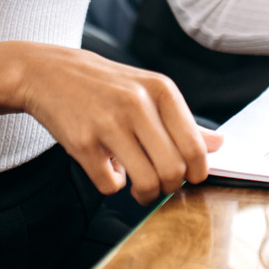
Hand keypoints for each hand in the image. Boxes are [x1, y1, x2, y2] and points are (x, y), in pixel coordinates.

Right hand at [0, 42, 223, 204]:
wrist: (49, 74)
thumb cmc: (106, 86)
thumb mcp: (148, 92)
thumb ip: (184, 122)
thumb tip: (219, 145)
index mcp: (161, 90)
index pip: (194, 146)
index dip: (197, 171)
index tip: (189, 177)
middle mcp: (138, 104)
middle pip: (173, 169)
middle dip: (170, 186)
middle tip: (161, 184)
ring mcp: (109, 124)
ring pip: (146, 182)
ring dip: (146, 194)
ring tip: (140, 187)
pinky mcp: (83, 143)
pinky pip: (111, 185)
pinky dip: (113, 185)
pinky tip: (108, 168)